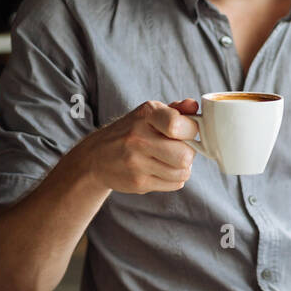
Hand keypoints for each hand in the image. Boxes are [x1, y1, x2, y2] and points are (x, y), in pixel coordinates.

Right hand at [70, 99, 198, 194]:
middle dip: (189, 153)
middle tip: (179, 149)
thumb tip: (194, 106)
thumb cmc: (131, 132)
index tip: (187, 132)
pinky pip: (175, 184)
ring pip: (183, 172)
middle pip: (185, 155)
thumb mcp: (149, 114)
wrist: (96, 157)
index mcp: (146, 115)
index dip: (191, 130)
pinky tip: (161, 170)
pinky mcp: (138, 183)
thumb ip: (175, 110)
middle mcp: (138, 138)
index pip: (178, 125)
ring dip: (182, 168)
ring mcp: (136, 162)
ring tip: (170, 160)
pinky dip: (174, 179)